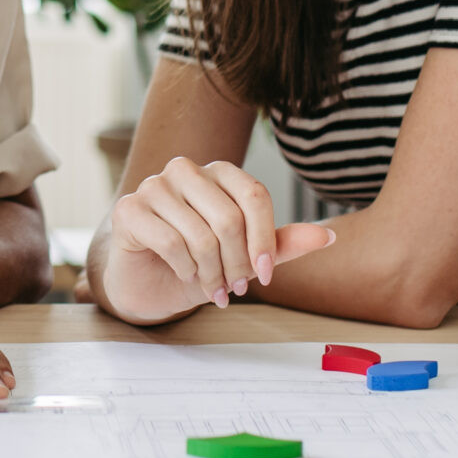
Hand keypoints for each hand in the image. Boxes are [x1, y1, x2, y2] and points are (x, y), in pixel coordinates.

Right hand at [97, 157, 335, 323]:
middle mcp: (184, 170)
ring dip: (212, 272)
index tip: (265, 274)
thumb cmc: (198, 265)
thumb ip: (281, 245)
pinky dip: (184, 269)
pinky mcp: (129, 209)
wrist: (150, 286)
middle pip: (229, 217)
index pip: (254, 195)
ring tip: (212, 287)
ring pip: (200, 234)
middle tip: (236, 287)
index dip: (265, 240)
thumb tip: (327, 236)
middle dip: (237, 263)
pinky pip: (170, 242)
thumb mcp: (246, 258)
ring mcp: (153, 186)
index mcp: (218, 173)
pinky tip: (185, 276)